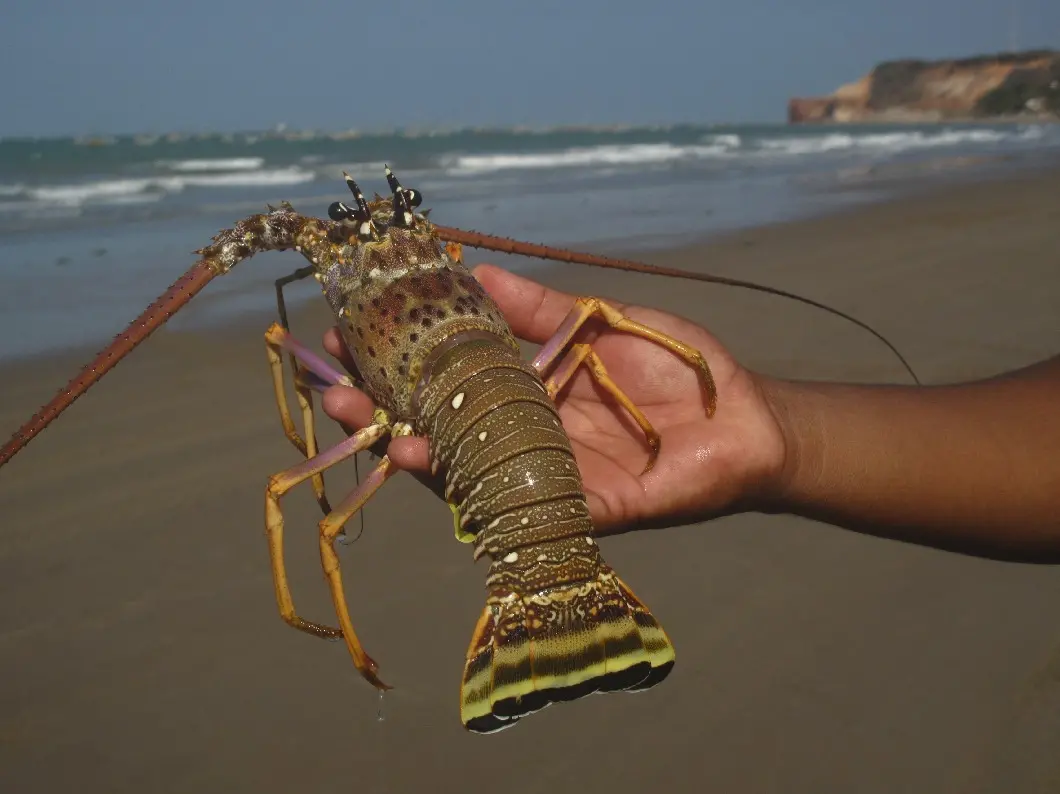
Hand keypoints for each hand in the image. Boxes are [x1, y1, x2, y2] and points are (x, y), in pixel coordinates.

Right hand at [321, 264, 787, 535]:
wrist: (747, 417)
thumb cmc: (679, 369)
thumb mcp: (602, 322)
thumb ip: (541, 309)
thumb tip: (473, 270)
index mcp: (527, 393)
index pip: (448, 381)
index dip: (399, 364)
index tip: (349, 335)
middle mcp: (525, 439)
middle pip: (441, 432)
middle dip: (384, 414)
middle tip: (334, 393)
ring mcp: (546, 477)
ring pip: (468, 474)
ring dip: (412, 453)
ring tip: (371, 428)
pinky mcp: (579, 511)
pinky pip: (519, 506)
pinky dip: (476, 490)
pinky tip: (434, 463)